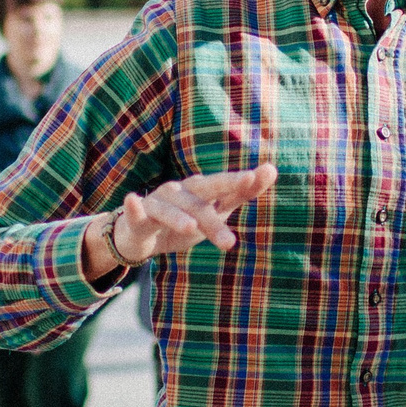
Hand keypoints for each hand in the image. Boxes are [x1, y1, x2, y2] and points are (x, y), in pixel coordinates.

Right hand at [78, 163, 279, 284]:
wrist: (140, 237)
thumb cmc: (183, 221)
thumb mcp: (215, 211)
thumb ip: (241, 194)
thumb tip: (272, 169)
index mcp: (201, 190)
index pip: (226, 185)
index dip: (244, 180)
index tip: (267, 172)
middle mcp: (181, 191)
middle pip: (204, 193)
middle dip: (224, 188)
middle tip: (247, 183)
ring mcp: (158, 203)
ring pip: (171, 210)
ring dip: (179, 217)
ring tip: (191, 228)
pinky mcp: (136, 219)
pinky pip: (136, 213)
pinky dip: (134, 207)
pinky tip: (133, 200)